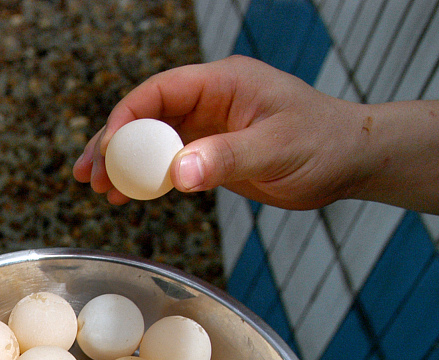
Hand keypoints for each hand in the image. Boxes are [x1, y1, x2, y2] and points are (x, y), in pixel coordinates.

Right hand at [73, 55, 368, 208]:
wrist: (351, 159)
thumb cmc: (324, 144)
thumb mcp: (275, 149)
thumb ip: (225, 159)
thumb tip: (177, 174)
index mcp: (222, 82)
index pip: (159, 93)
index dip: (126, 119)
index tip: (107, 151)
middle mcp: (210, 99)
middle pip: (145, 115)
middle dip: (112, 144)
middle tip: (86, 175)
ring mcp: (209, 125)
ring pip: (151, 140)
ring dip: (123, 164)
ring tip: (96, 190)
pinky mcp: (212, 151)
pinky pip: (168, 160)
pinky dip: (146, 178)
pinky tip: (127, 198)